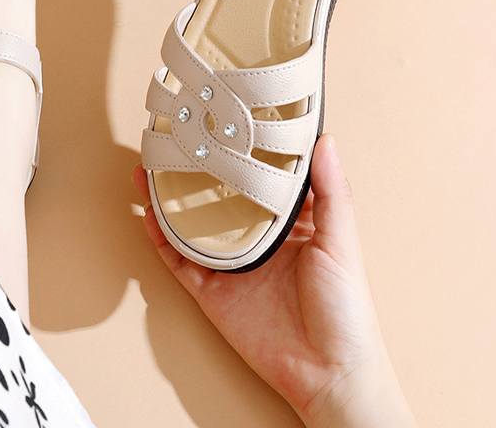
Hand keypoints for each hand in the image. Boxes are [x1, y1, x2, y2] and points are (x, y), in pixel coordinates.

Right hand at [134, 135, 416, 427]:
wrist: (328, 372)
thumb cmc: (346, 309)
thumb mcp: (341, 242)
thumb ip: (331, 192)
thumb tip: (326, 141)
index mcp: (290, 224)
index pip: (260, 179)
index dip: (242, 153)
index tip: (225, 124)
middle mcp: (257, 239)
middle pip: (218, 197)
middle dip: (195, 172)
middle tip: (175, 142)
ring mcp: (232, 265)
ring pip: (192, 224)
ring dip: (169, 200)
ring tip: (150, 170)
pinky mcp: (213, 292)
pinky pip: (181, 260)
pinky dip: (162, 239)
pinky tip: (149, 215)